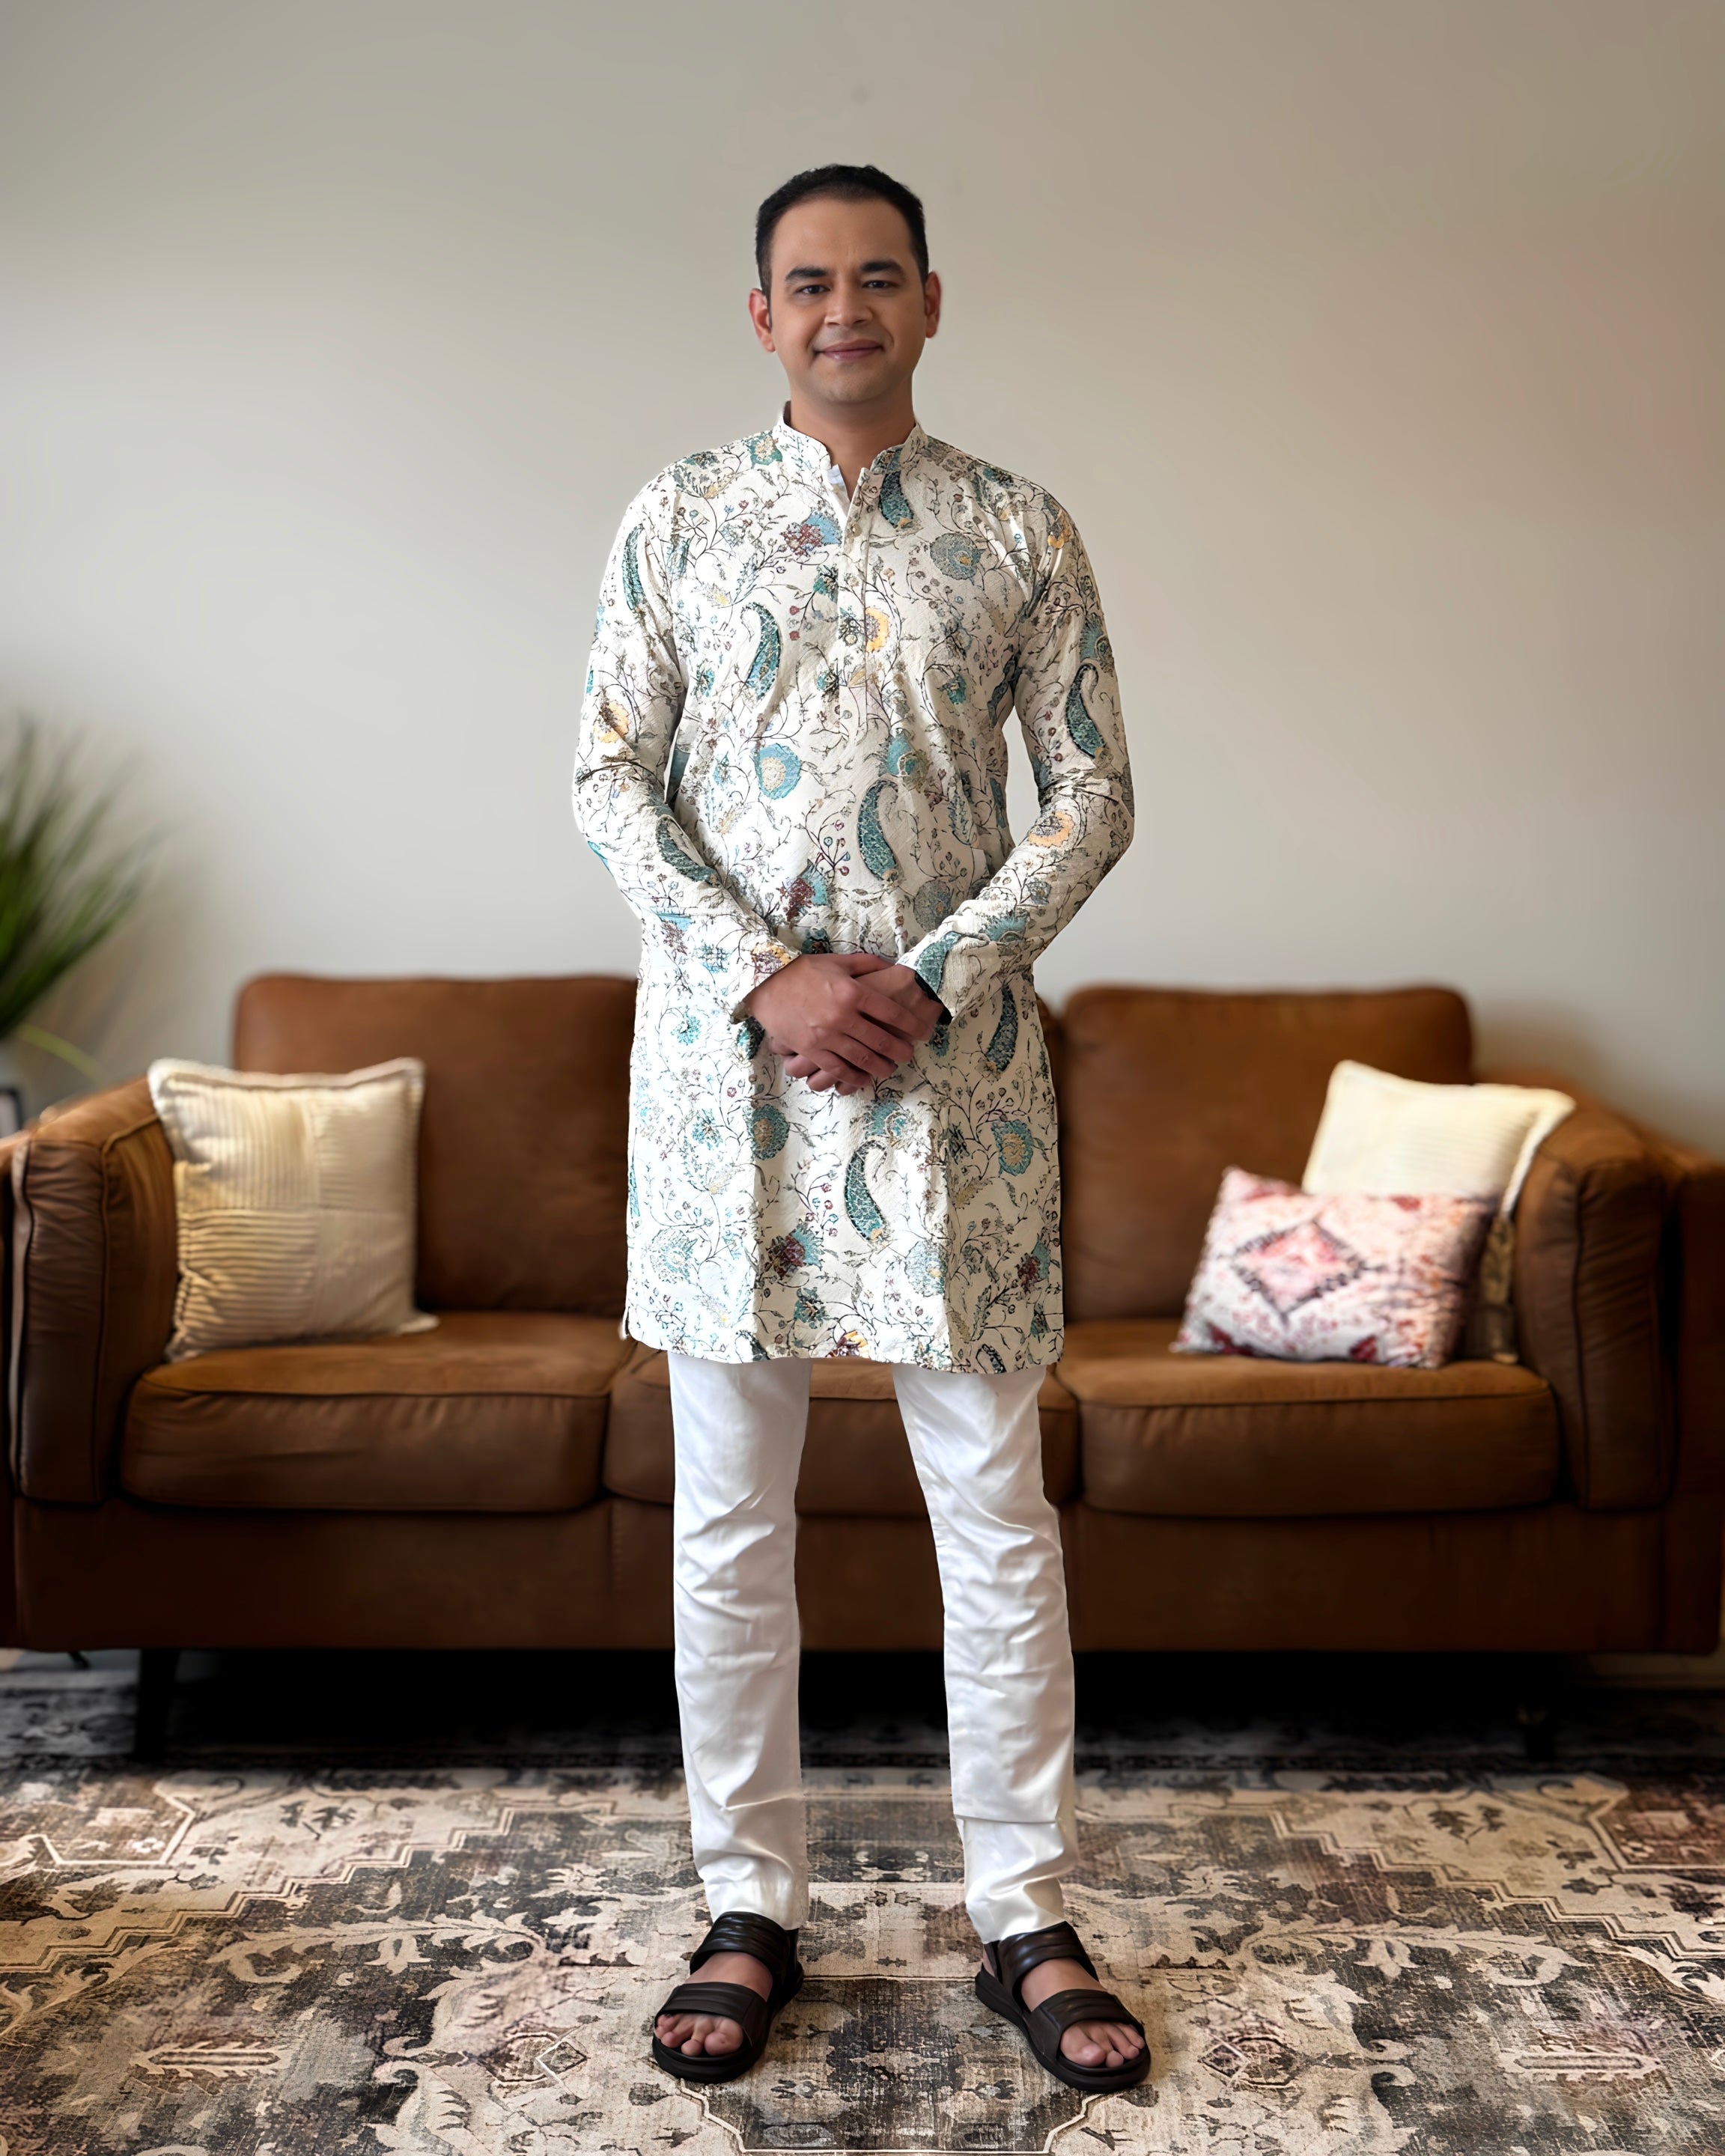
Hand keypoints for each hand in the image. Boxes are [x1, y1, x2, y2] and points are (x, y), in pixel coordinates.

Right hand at [748, 953, 940, 1096]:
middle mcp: (842, 1017)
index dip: (911, 1024)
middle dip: (900, 1050)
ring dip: (881, 1067)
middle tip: (909, 1055)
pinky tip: (864, 1079)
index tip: (922, 1031)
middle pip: (881, 1040)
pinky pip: (837, 1069)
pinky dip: (854, 1077)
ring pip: (862, 1059)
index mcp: (852, 992)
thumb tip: (891, 966)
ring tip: (890, 1069)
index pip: (891, 1013)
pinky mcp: (811, 1050)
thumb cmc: (801, 970)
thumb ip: (866, 965)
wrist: (764, 983)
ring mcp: (826, 1036)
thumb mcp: (836, 961)